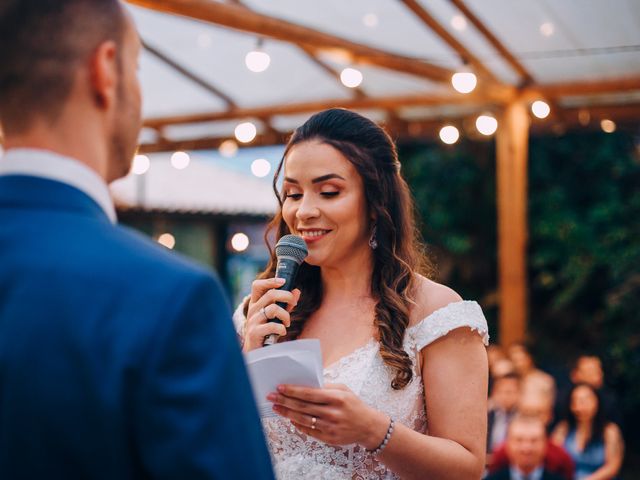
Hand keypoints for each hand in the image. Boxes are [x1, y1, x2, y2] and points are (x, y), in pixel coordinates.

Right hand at [243, 278, 300, 351]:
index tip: (284, 282)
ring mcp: (252, 321)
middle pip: (270, 294)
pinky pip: (272, 325)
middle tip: (294, 303)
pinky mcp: (254, 332)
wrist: (256, 353)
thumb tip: (297, 291)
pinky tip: (282, 332)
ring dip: (285, 315)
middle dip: (287, 296)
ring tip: (286, 323)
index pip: (257, 285)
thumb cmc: (267, 333)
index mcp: (256, 304)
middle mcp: (253, 310)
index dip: (270, 281)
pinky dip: (281, 328)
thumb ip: (286, 304)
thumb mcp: (277, 316)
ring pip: (273, 308)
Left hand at [267, 383, 389, 448]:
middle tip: (271, 397)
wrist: (368, 426)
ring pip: (303, 419)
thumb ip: (326, 386)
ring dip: (287, 413)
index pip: (309, 393)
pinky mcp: (329, 438)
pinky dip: (298, 425)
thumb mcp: (344, 389)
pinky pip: (309, 431)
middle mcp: (332, 412)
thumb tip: (305, 383)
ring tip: (276, 408)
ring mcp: (330, 426)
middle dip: (285, 401)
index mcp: (336, 398)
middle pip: (303, 406)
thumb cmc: (354, 404)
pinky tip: (290, 419)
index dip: (293, 391)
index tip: (280, 387)